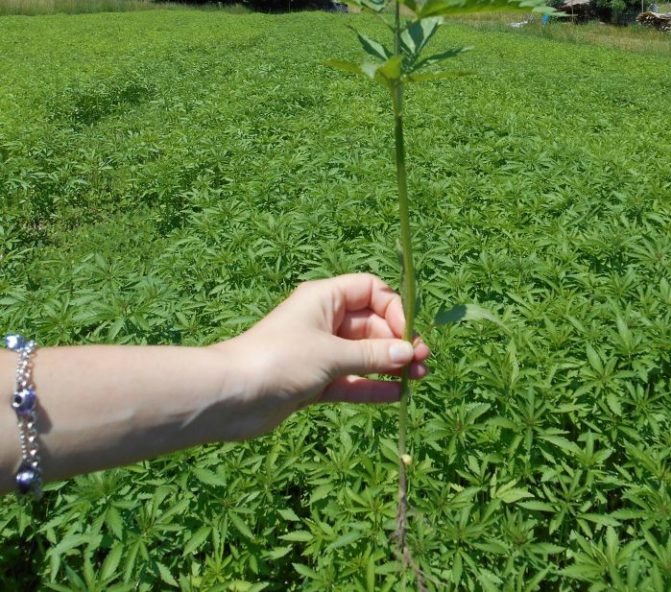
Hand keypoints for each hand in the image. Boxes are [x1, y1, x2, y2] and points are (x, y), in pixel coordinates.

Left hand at [213, 274, 429, 439]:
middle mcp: (324, 321)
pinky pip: (352, 380)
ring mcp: (320, 352)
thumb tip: (408, 353)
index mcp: (324, 298)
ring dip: (390, 365)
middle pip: (372, 325)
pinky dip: (373, 386)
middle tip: (422, 362)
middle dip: (397, 341)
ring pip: (364, 354)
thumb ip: (372, 354)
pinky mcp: (315, 382)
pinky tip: (397, 395)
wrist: (231, 396)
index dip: (393, 308)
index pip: (370, 291)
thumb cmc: (280, 360)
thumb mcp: (331, 354)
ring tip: (419, 378)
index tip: (408, 333)